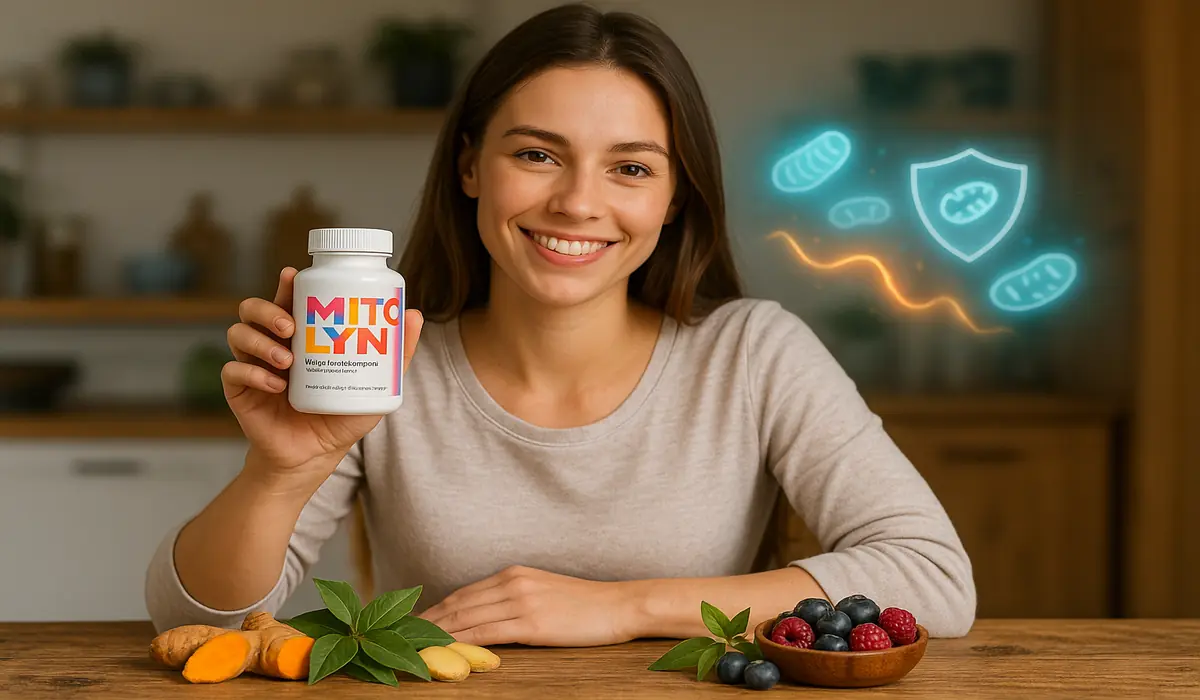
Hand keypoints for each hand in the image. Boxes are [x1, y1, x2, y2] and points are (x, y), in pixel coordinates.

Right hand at [222, 267, 423, 488]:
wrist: (316, 456)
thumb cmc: (342, 416)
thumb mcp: (375, 384)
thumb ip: (395, 353)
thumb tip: (414, 315)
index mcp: (299, 336)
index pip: (286, 299)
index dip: (286, 284)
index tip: (293, 276)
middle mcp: (272, 344)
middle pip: (254, 309)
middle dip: (268, 310)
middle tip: (291, 326)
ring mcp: (253, 365)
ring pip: (237, 333)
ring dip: (260, 342)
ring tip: (287, 359)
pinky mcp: (239, 391)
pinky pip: (232, 372)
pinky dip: (252, 374)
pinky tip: (277, 386)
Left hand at [420, 565, 641, 646]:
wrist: (619, 606)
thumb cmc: (585, 604)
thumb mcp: (543, 592)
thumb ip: (514, 599)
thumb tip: (486, 616)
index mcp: (514, 574)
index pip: (464, 593)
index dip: (436, 609)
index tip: (414, 623)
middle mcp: (513, 583)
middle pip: (458, 604)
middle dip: (428, 622)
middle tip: (403, 637)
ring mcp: (522, 602)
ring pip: (467, 618)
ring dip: (438, 633)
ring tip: (416, 646)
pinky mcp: (533, 624)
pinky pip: (488, 633)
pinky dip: (463, 642)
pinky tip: (448, 650)